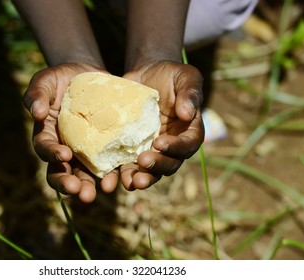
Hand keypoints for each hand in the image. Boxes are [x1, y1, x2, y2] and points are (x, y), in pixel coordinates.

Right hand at [23, 63, 118, 202]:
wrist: (88, 76)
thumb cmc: (61, 79)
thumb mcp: (45, 81)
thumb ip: (36, 94)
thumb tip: (35, 113)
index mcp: (47, 135)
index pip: (45, 148)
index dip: (52, 154)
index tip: (63, 155)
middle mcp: (63, 149)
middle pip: (62, 172)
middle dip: (70, 184)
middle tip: (81, 192)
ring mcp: (84, 152)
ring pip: (85, 175)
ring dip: (92, 186)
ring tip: (103, 191)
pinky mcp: (104, 148)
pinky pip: (108, 164)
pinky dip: (114, 173)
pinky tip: (123, 178)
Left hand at [121, 60, 204, 189]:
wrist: (145, 75)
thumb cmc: (170, 74)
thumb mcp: (185, 76)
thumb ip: (190, 92)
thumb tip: (188, 114)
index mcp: (189, 130)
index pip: (188, 144)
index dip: (176, 147)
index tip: (159, 143)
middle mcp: (172, 145)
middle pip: (170, 163)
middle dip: (157, 167)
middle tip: (143, 163)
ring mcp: (152, 150)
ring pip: (151, 170)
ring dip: (142, 178)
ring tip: (132, 182)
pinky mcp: (133, 149)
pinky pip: (130, 164)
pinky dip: (123, 172)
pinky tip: (113, 177)